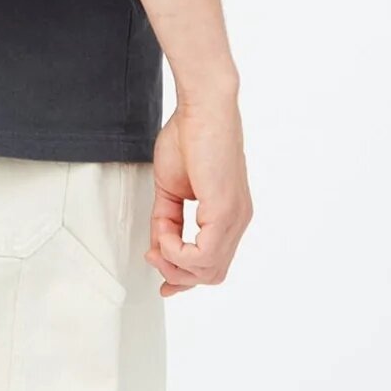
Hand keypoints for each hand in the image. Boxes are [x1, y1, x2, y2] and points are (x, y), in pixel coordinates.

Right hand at [145, 92, 251, 295]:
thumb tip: (159, 245)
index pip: (213, 263)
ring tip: (157, 245)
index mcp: (228, 214)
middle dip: (177, 275)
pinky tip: (165, 237)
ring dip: (175, 264)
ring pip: (209, 270)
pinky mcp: (225, 210)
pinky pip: (203, 254)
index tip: (163, 284)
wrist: (202, 107)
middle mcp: (237, 220)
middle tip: (153, 256)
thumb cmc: (190, 135)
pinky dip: (177, 252)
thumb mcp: (170, 188)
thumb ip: (166, 219)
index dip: (185, 278)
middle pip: (212, 274)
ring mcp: (234, 217)